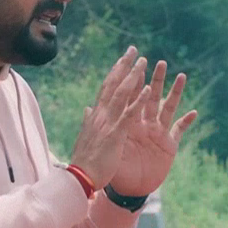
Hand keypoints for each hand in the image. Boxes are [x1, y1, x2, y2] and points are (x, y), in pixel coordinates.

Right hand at [67, 48, 151, 189]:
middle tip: (133, 50)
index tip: (122, 60)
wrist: (80, 178)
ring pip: (122, 94)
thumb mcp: (86, 137)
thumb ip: (88, 121)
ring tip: (143, 61)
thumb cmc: (84, 160)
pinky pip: (129, 114)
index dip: (114, 73)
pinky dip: (138, 100)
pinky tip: (147, 88)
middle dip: (124, 66)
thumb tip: (88, 109)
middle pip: (113, 85)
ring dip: (133, 76)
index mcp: (95, 116)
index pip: (106, 89)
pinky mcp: (115, 134)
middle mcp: (100, 115)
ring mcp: (108, 123)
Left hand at [106, 58, 197, 197]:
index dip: (132, 81)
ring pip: (168, 108)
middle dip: (155, 80)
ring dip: (175, 92)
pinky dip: (187, 122)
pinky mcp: (168, 145)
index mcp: (128, 122)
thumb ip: (101, 126)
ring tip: (181, 76)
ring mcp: (157, 133)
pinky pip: (179, 131)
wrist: (126, 189)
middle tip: (159, 62)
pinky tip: (194, 112)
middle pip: (150, 97)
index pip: (130, 97)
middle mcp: (144, 124)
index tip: (133, 63)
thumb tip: (89, 108)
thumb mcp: (107, 147)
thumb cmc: (114, 169)